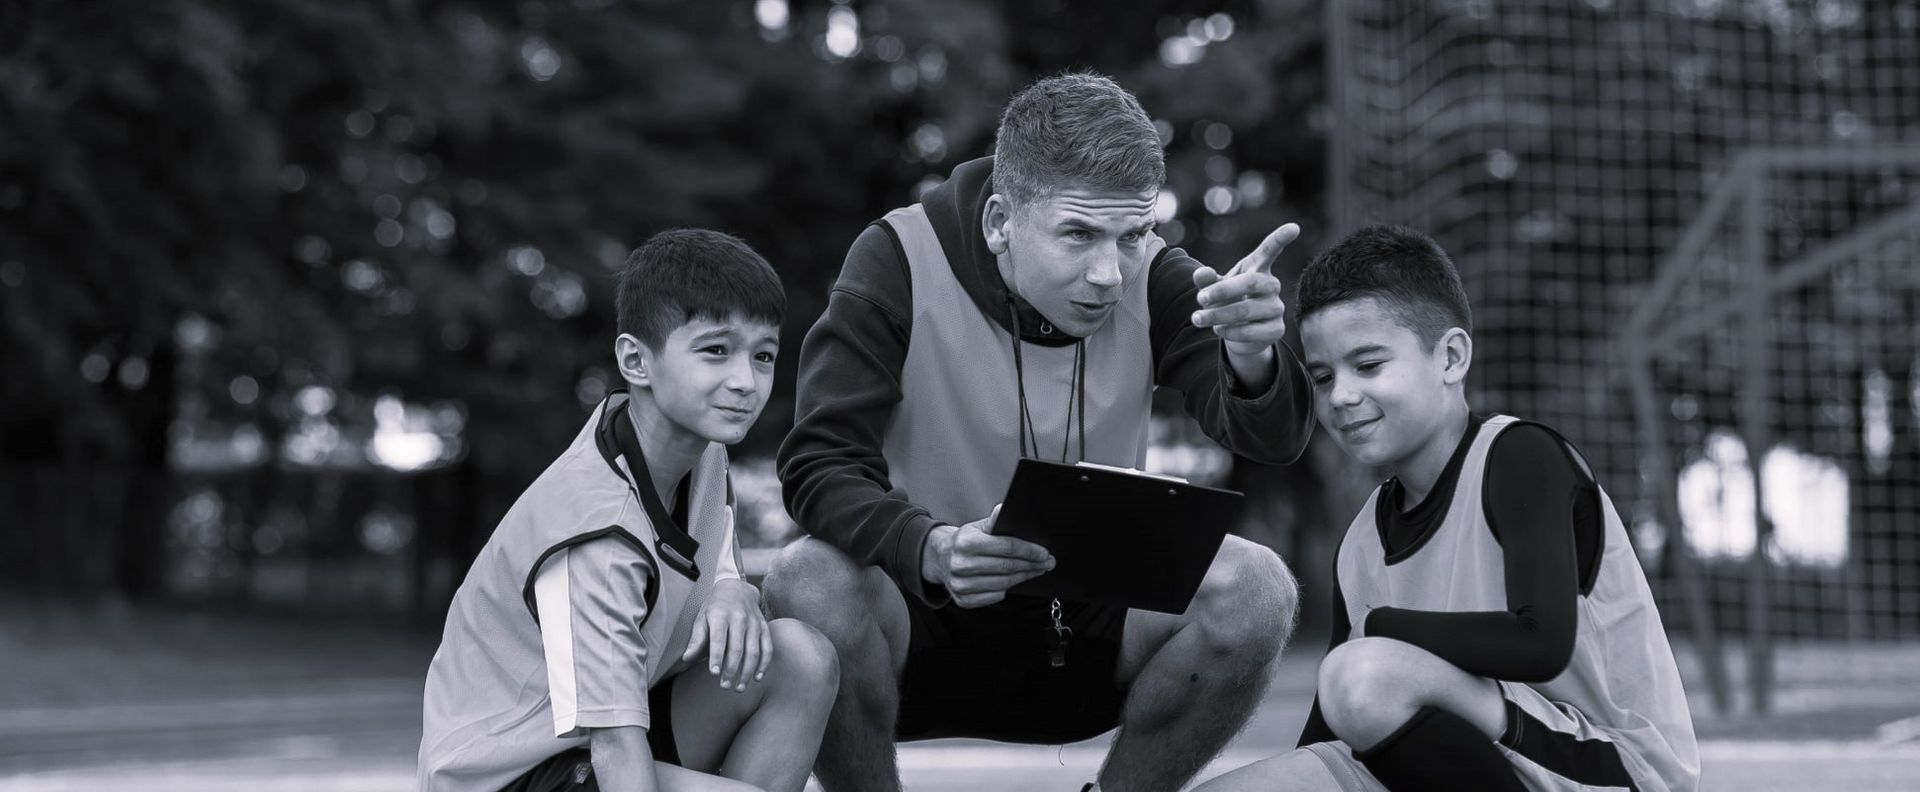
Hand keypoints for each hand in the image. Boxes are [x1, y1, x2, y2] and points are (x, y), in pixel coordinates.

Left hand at [680, 577, 770, 691]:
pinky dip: (764, 664)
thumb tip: (686, 658)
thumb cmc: (715, 607)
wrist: (737, 588)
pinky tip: (757, 677)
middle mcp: (739, 618)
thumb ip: (696, 639)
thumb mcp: (702, 618)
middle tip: (724, 686)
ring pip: (754, 651)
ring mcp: (754, 623)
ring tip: (739, 687)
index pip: (719, 639)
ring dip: (747, 672)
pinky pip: (767, 648)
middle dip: (731, 670)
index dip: (716, 657)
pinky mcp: (764, 627)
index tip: (714, 674)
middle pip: (737, 648)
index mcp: (720, 616)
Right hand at [921, 505, 1054, 608]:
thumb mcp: (978, 527)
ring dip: (1024, 577)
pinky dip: (1007, 589)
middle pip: (1007, 567)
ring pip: (1003, 584)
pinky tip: (1015, 580)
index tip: (1044, 553)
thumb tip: (1005, 508)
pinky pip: (994, 596)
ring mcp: (961, 585)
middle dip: (1031, 565)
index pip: (1006, 547)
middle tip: (1047, 563)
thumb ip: (995, 521)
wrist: (941, 558)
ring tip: (1036, 570)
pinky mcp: (963, 600)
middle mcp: (961, 564)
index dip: (1029, 550)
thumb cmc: (966, 541)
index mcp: (965, 542)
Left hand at [1190, 222, 1299, 357]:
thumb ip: (1206, 279)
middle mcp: (1271, 285)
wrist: (1239, 332)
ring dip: (1217, 315)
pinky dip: (1229, 332)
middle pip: (1251, 282)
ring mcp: (1276, 308)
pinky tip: (1218, 329)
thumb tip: (1201, 273)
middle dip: (1222, 290)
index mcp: (1257, 268)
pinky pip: (1251, 332)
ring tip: (1197, 318)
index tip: (1294, 227)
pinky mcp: (1276, 329)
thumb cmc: (1228, 301)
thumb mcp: (1213, 288)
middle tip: (1200, 298)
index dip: (1280, 239)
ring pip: (1246, 310)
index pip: (1270, 250)